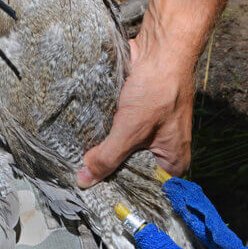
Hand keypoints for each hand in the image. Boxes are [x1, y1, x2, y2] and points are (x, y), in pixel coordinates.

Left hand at [76, 32, 196, 187]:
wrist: (160, 49)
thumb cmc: (157, 89)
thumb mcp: (130, 129)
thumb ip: (108, 157)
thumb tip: (84, 180)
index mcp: (172, 161)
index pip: (146, 190)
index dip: (121, 193)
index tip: (95, 199)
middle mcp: (161, 150)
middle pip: (129, 172)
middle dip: (106, 173)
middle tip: (79, 181)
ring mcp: (147, 133)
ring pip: (119, 152)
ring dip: (101, 154)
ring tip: (75, 165)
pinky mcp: (133, 117)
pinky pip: (115, 133)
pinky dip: (101, 136)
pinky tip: (80, 143)